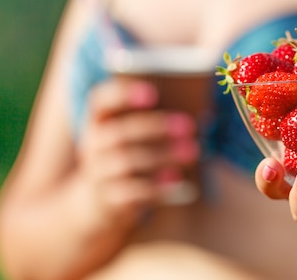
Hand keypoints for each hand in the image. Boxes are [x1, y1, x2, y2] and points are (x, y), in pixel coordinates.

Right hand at [76, 78, 199, 228]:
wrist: (97, 201)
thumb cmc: (126, 153)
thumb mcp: (127, 134)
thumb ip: (152, 120)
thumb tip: (202, 114)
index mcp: (99, 120)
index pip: (101, 101)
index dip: (123, 95)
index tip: (153, 93)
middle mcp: (94, 144)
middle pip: (120, 133)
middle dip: (157, 127)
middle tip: (189, 126)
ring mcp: (99, 173)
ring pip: (127, 162)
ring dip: (163, 156)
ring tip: (192, 152)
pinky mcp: (109, 199)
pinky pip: (132, 193)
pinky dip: (156, 187)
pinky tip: (177, 180)